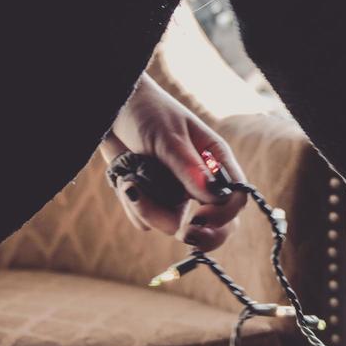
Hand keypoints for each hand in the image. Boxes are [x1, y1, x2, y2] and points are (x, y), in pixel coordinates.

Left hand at [100, 73, 248, 251]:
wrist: (109, 110)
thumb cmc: (147, 112)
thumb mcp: (169, 138)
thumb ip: (190, 169)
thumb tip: (215, 198)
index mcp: (215, 162)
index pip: (236, 198)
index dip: (224, 213)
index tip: (200, 217)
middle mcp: (199, 183)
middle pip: (217, 225)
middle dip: (203, 235)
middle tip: (186, 234)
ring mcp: (175, 194)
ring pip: (173, 226)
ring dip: (149, 209)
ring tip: (129, 182)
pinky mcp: (151, 201)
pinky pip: (145, 221)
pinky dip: (133, 205)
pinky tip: (125, 180)